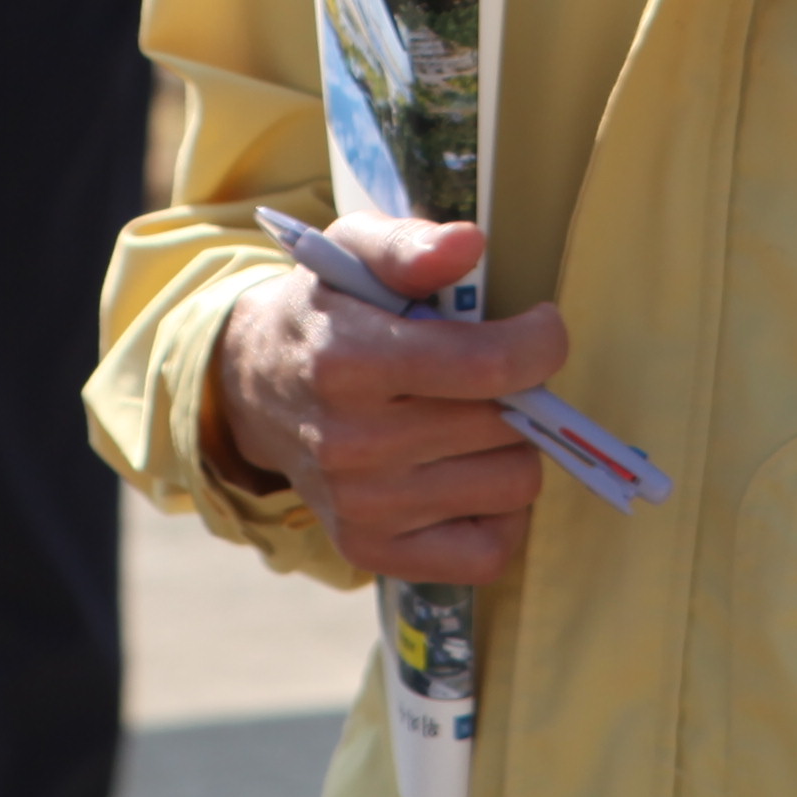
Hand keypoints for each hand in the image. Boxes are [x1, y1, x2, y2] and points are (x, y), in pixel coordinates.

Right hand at [204, 213, 565, 584]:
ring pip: (512, 486)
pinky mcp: (371, 551)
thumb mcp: (352, 250)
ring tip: (476, 421)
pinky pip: (489, 553)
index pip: (490, 367)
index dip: (540, 342)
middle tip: (490, 375)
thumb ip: (409, 244)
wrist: (256, 388)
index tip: (539, 328)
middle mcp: (352, 443)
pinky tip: (472, 475)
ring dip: (511, 449)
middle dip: (519, 392)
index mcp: (350, 361)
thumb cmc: (327, 311)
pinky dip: (499, 516)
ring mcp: (363, 507)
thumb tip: (469, 245)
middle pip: (507, 426)